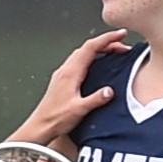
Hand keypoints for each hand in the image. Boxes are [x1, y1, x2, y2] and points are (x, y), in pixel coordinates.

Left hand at [8, 30, 129, 148]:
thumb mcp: (79, 110)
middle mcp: (65, 70)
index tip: (121, 34)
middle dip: (106, 43)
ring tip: (113, 52)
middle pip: (88, 48)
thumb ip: (96, 99)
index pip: (91, 47)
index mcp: (70, 73)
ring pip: (82, 54)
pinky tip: (97, 65)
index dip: (108, 39)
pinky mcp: (62, 81)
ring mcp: (63, 74)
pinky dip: (91, 58)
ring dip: (99, 49)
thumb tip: (110, 91)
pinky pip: (78, 62)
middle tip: (122, 45)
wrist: (39, 127)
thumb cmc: (55, 119)